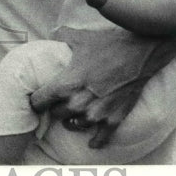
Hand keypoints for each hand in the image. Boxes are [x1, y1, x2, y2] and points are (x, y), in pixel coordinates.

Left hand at [28, 29, 158, 148]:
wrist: (139, 53)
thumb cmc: (108, 44)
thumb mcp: (80, 37)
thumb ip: (62, 35)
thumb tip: (54, 32)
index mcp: (65, 83)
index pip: (39, 101)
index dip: (36, 100)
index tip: (36, 100)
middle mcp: (78, 102)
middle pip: (56, 114)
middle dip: (55, 108)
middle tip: (57, 103)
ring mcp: (96, 113)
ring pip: (74, 125)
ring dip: (71, 121)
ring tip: (71, 117)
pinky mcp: (114, 119)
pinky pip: (101, 138)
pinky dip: (95, 141)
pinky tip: (91, 143)